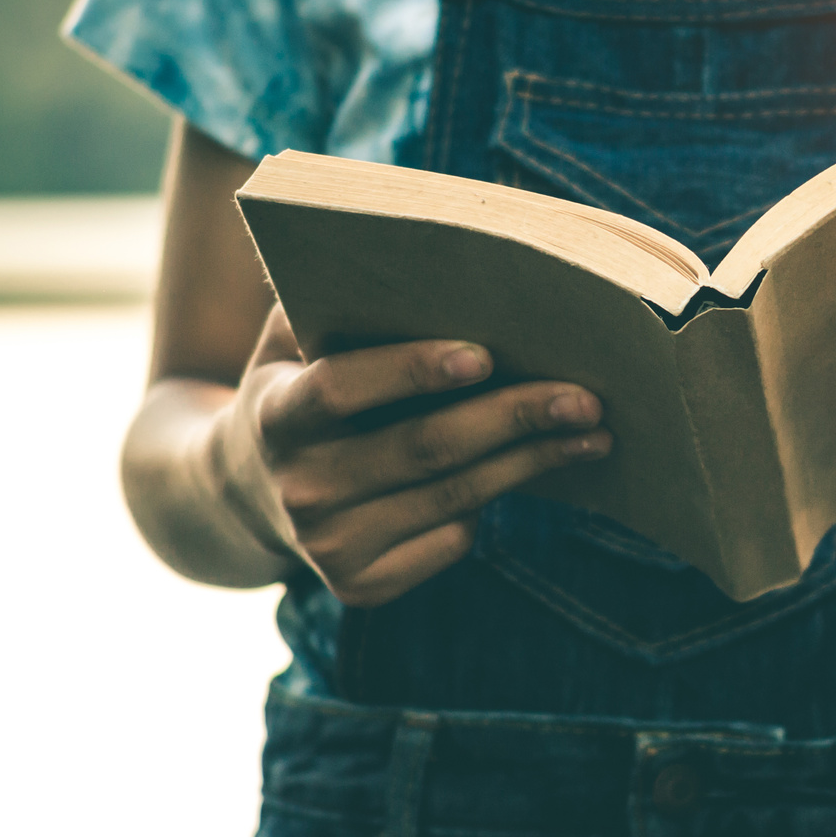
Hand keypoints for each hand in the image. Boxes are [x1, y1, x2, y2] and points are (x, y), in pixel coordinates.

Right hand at [214, 306, 612, 605]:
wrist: (241, 493)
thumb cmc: (296, 387)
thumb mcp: (291, 340)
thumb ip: (334, 297)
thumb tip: (421, 249)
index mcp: (276, 414)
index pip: (342, 387)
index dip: (410, 370)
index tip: (484, 352)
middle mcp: (298, 487)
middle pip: (424, 449)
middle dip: (514, 419)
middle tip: (586, 396)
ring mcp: (327, 546)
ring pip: (454, 498)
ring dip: (532, 464)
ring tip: (593, 433)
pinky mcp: (360, 587)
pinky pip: (450, 540)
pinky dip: (493, 504)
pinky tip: (531, 470)